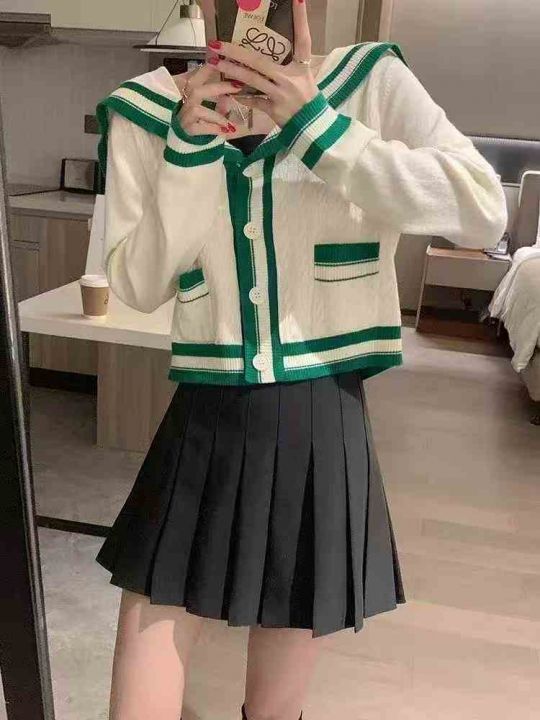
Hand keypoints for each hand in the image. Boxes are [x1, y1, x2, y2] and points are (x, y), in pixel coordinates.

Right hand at [175, 63, 245, 136]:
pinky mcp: (185, 131)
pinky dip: (213, 129)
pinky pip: (199, 128)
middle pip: (196, 89)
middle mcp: (184, 103)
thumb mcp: (211, 109)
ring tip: (230, 123)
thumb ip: (220, 100)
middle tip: (238, 86)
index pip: (197, 75)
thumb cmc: (199, 124)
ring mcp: (183, 117)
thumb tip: (236, 90)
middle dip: (218, 87)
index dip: (207, 67)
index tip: (221, 59)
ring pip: (198, 110)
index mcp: (189, 93)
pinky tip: (225, 132)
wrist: (184, 147)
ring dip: (217, 115)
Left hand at [205, 0, 318, 127]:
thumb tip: (274, 46)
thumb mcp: (305, 76)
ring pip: (251, 80)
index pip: (303, 38)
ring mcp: (280, 94)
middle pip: (259, 61)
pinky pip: (254, 101)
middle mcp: (290, 78)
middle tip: (218, 43)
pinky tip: (229, 92)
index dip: (301, 19)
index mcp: (302, 66)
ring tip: (215, 63)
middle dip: (236, 51)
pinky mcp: (274, 110)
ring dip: (231, 71)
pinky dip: (242, 98)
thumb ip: (291, 61)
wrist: (313, 126)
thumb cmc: (308, 98)